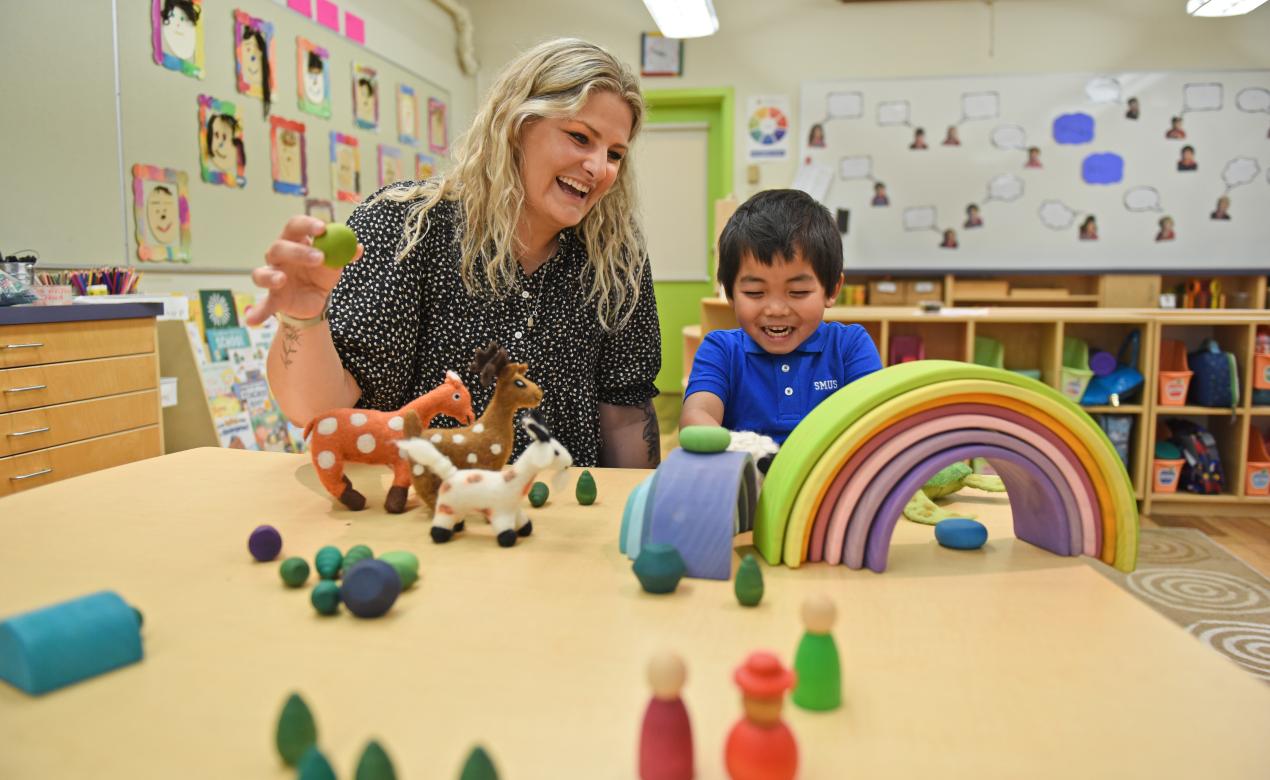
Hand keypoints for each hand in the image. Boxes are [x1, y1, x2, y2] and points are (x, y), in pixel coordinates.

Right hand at [244, 216, 363, 325]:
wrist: (315, 299)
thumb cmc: (321, 273)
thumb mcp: (335, 263)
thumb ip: (344, 254)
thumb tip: (358, 247)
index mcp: (294, 241)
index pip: (295, 226)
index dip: (307, 225)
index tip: (323, 229)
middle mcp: (278, 257)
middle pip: (279, 247)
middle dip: (299, 251)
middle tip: (320, 258)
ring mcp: (273, 277)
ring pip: (262, 273)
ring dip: (271, 276)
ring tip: (282, 280)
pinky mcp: (273, 298)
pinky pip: (264, 305)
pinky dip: (257, 313)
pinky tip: (252, 321)